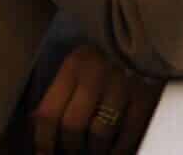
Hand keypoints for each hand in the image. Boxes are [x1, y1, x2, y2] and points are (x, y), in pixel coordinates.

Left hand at [32, 42, 163, 154]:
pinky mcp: (145, 96)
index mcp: (74, 65)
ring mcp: (122, 85)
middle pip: (72, 127)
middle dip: (70, 148)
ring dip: (94, 151)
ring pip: (99, 135)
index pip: (48, 114)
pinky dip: (119, 149)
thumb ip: (59, 94)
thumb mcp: (77, 67)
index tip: (45, 154)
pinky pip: (127, 135)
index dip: (43, 142)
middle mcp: (96, 73)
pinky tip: (113, 149)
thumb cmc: (104, 59)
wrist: (145, 38)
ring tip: (92, 150)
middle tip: (72, 152)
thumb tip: (37, 127)